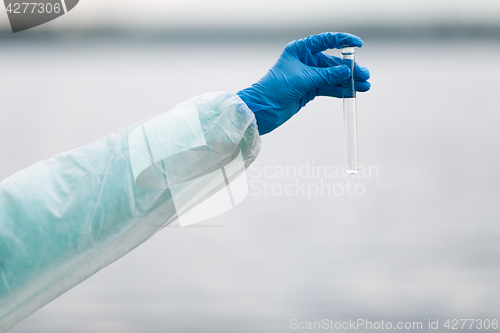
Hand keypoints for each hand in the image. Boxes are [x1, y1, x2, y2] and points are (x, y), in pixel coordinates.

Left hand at [237, 32, 370, 134]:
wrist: (262, 109)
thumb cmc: (274, 89)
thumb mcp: (303, 80)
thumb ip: (326, 76)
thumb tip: (346, 72)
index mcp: (300, 49)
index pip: (325, 41)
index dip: (342, 41)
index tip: (357, 44)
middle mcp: (305, 60)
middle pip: (332, 62)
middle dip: (349, 69)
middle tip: (364, 75)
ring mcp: (308, 76)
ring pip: (333, 76)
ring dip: (348, 82)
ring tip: (364, 86)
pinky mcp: (309, 90)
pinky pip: (329, 88)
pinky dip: (340, 90)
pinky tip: (352, 92)